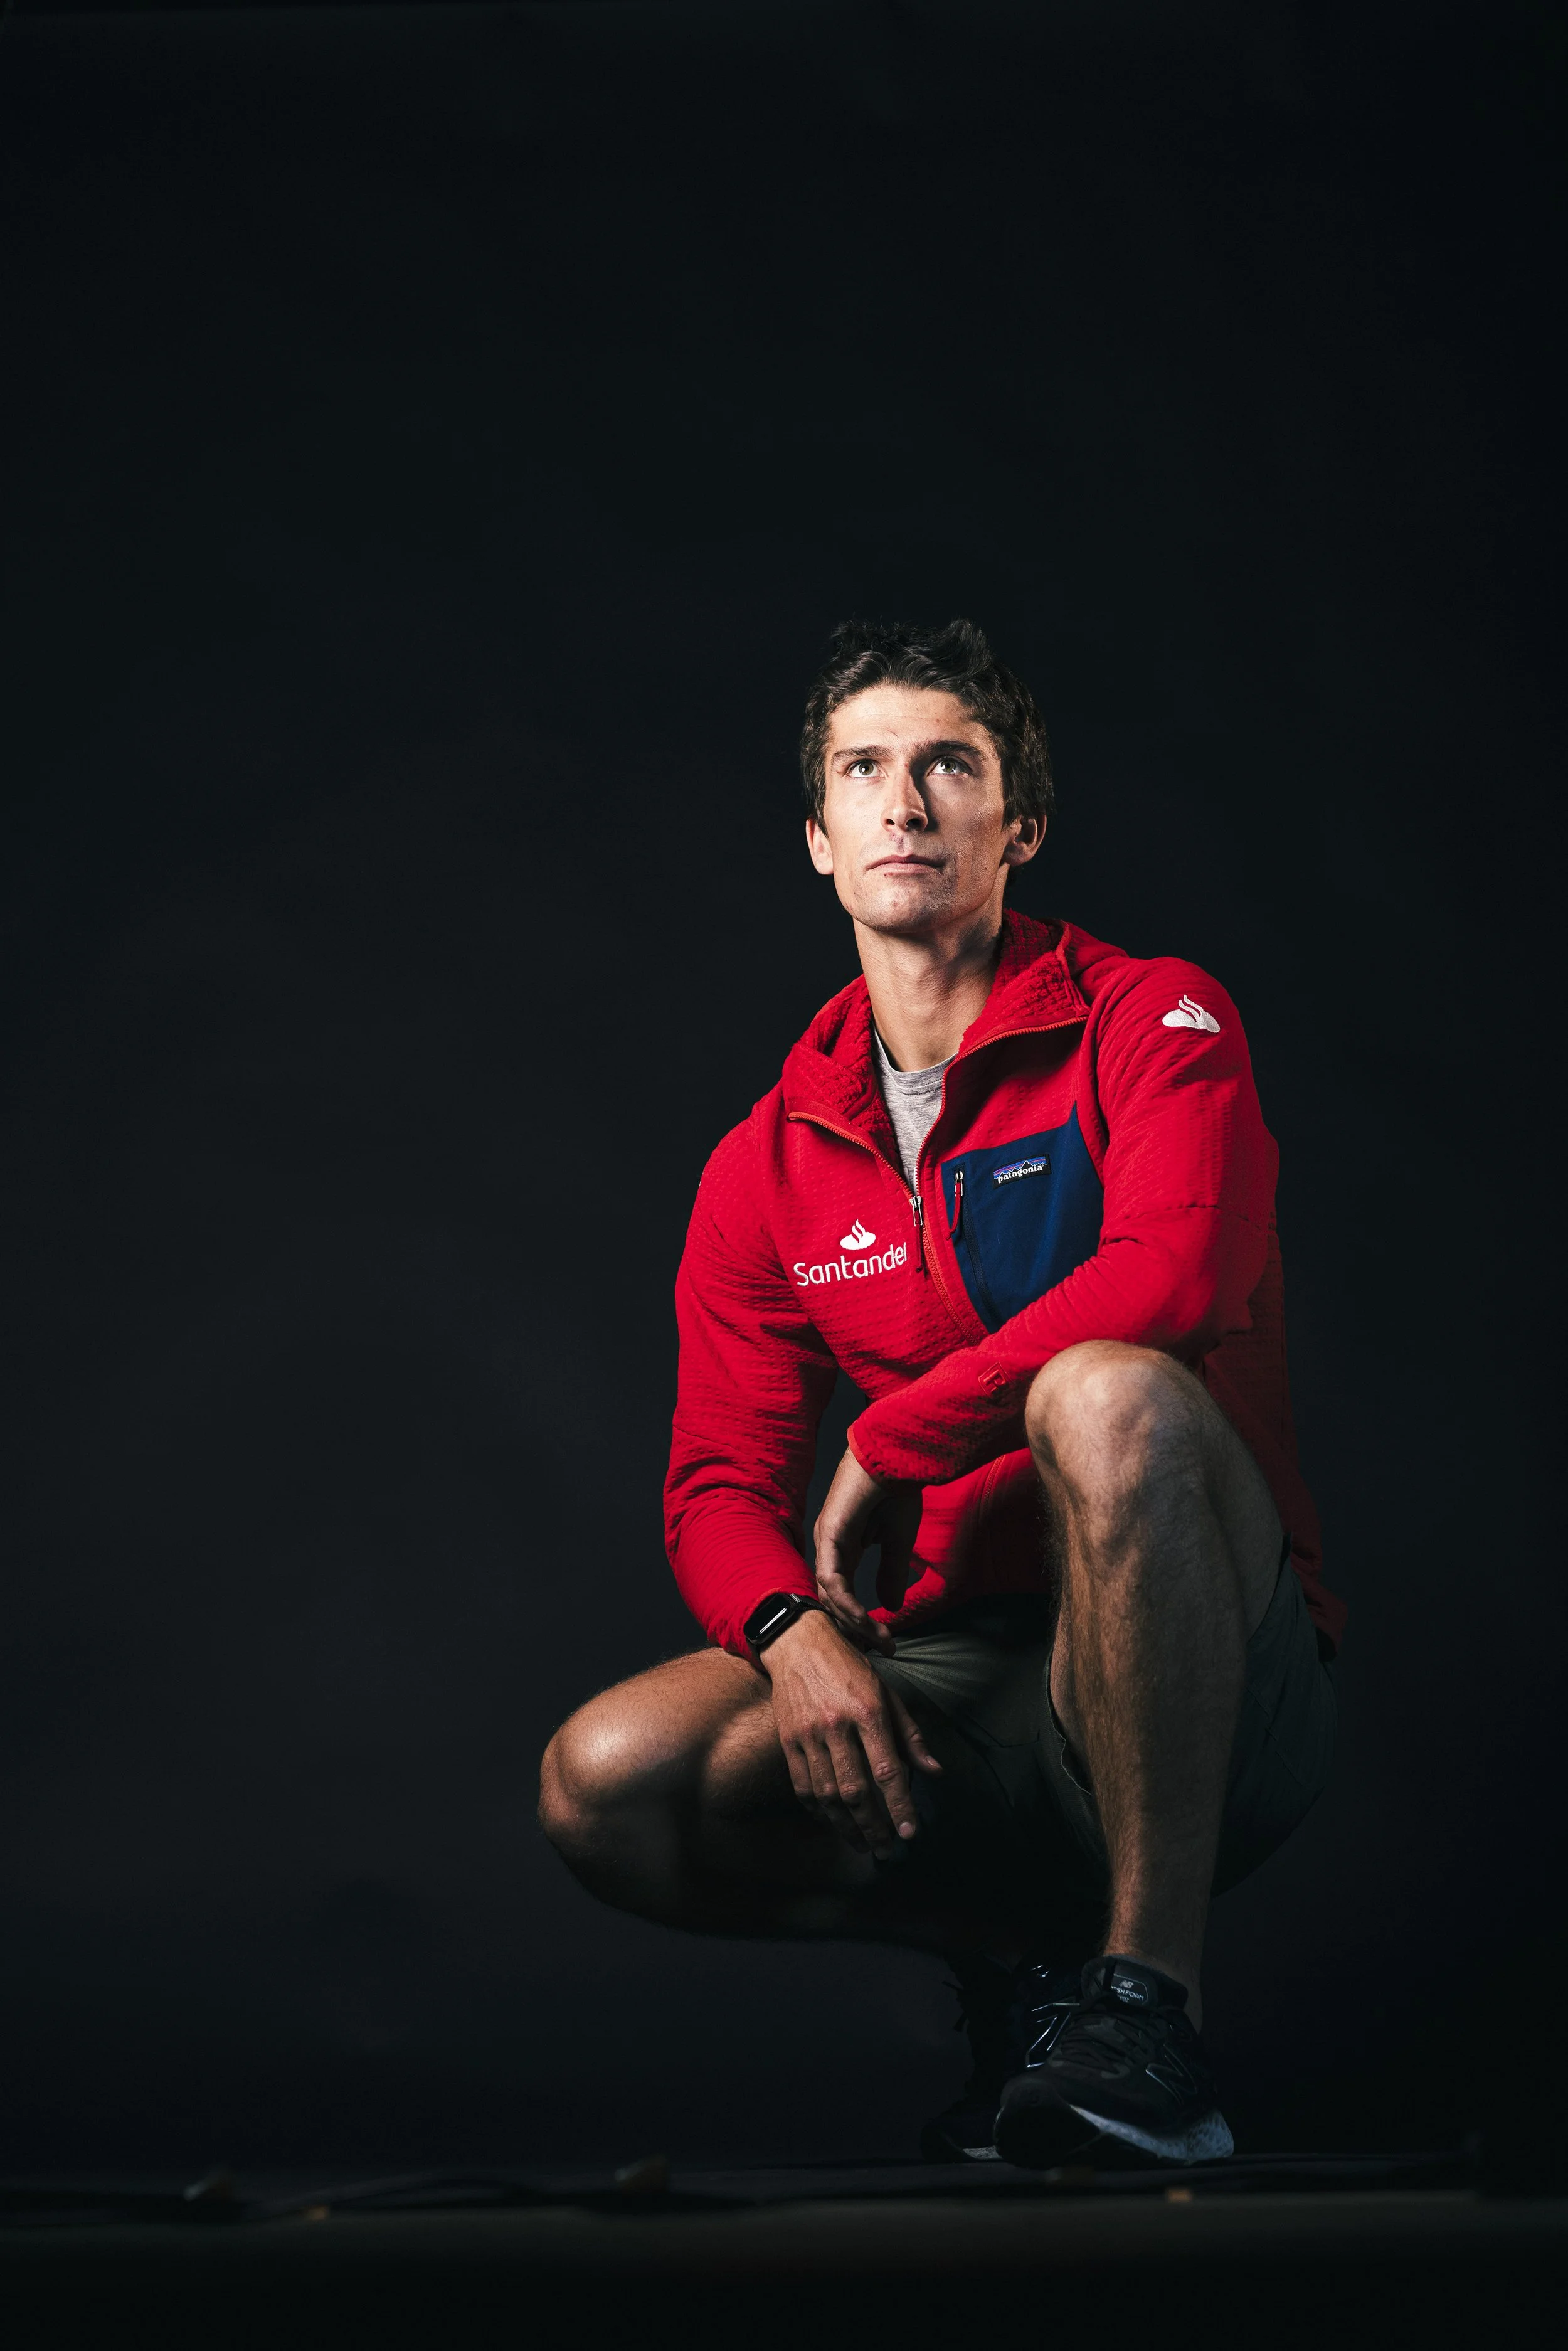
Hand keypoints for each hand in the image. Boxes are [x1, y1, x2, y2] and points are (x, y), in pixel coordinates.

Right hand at [761, 1606, 940, 1853]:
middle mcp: (837, 1725)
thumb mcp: (887, 1693)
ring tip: (863, 1845)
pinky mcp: (787, 1740)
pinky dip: (817, 1811)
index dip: (900, 1806)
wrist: (798, 1643)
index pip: (887, 1770)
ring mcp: (808, 1735)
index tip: (911, 1833)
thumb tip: (934, 1771)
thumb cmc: (849, 1667)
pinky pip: (802, 1786)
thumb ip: (910, 1735)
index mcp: (868, 1711)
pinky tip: (832, 1822)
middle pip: (855, 1791)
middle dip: (873, 1827)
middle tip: (887, 1849)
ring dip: (846, 1827)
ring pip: (827, 1794)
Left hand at [812, 1447, 923, 1656]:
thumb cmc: (896, 1490)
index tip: (884, 1641)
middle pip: (830, 1601)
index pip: (841, 1595)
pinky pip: (832, 1580)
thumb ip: (890, 1573)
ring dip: (854, 1623)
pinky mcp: (830, 1535)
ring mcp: (826, 1541)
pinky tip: (865, 1620)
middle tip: (881, 1650)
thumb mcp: (897, 1542)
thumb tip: (889, 1607)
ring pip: (828, 1596)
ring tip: (878, 1640)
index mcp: (843, 1548)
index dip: (859, 1620)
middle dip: (855, 1629)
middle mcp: (829, 1547)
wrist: (897, 1456)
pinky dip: (847, 1604)